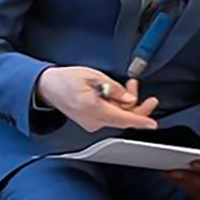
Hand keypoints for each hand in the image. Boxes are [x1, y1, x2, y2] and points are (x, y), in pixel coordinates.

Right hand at [35, 66, 157, 131]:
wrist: (48, 87)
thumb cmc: (66, 79)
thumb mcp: (93, 76)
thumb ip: (113, 88)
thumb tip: (128, 98)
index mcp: (93, 108)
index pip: (122, 118)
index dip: (139, 120)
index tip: (152, 123)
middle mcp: (93, 120)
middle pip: (123, 119)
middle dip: (135, 104)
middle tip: (137, 90)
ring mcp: (91, 123)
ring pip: (117, 117)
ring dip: (125, 103)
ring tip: (125, 87)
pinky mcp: (91, 122)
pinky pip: (110, 117)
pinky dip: (116, 107)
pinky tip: (115, 95)